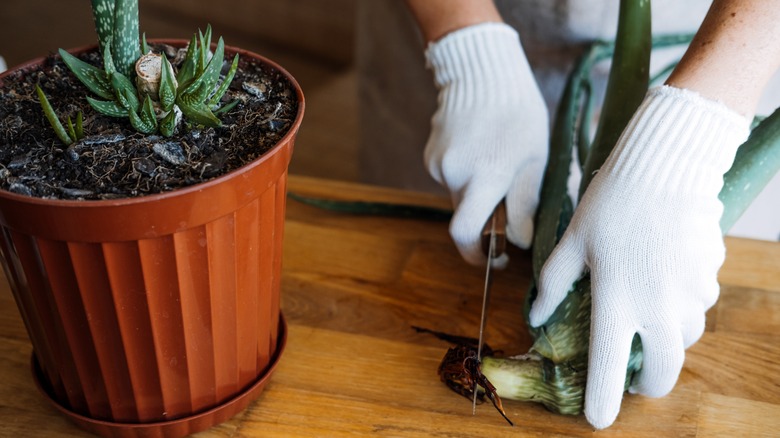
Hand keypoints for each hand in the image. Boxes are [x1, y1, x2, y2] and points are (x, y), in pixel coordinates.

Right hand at [424, 23, 547, 265]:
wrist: (481, 72)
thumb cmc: (518, 112)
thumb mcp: (535, 156)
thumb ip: (526, 201)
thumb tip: (520, 240)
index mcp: (485, 176)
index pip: (466, 233)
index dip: (477, 255)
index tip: (495, 258)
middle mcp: (455, 174)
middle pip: (466, 215)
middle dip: (486, 216)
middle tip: (507, 196)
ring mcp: (439, 165)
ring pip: (460, 197)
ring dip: (477, 192)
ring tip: (495, 159)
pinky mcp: (431, 157)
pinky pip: (451, 180)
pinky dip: (466, 175)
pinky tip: (478, 150)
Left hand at [529, 86, 749, 428]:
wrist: (664, 167)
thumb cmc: (608, 203)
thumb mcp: (571, 242)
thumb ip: (553, 284)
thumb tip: (535, 316)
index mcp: (616, 297)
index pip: (609, 361)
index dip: (604, 397)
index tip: (598, 421)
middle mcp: (658, 304)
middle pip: (664, 368)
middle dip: (650, 383)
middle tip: (635, 377)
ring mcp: (690, 292)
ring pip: (685, 337)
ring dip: (665, 338)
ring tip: (645, 315)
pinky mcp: (709, 277)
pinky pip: (698, 305)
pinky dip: (682, 305)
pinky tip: (665, 277)